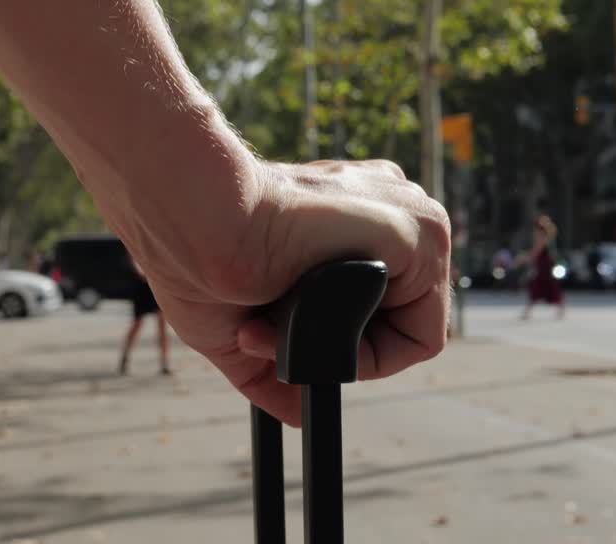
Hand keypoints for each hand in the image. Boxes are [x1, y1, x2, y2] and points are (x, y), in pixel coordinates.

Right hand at [127, 157, 450, 425]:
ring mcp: (409, 217)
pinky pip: (421, 336)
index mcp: (350, 206)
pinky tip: (312, 328)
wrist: (194, 220)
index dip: (325, 338)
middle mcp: (389, 203)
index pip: (377, 300)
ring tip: (278, 332)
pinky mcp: (419, 235)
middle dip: (328, 343)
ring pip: (409, 328)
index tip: (267, 334)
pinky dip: (369, 358)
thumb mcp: (236, 319)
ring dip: (342, 353)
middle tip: (264, 336)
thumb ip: (278, 357)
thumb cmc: (195, 255)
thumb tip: (296, 413)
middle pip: (396, 315)